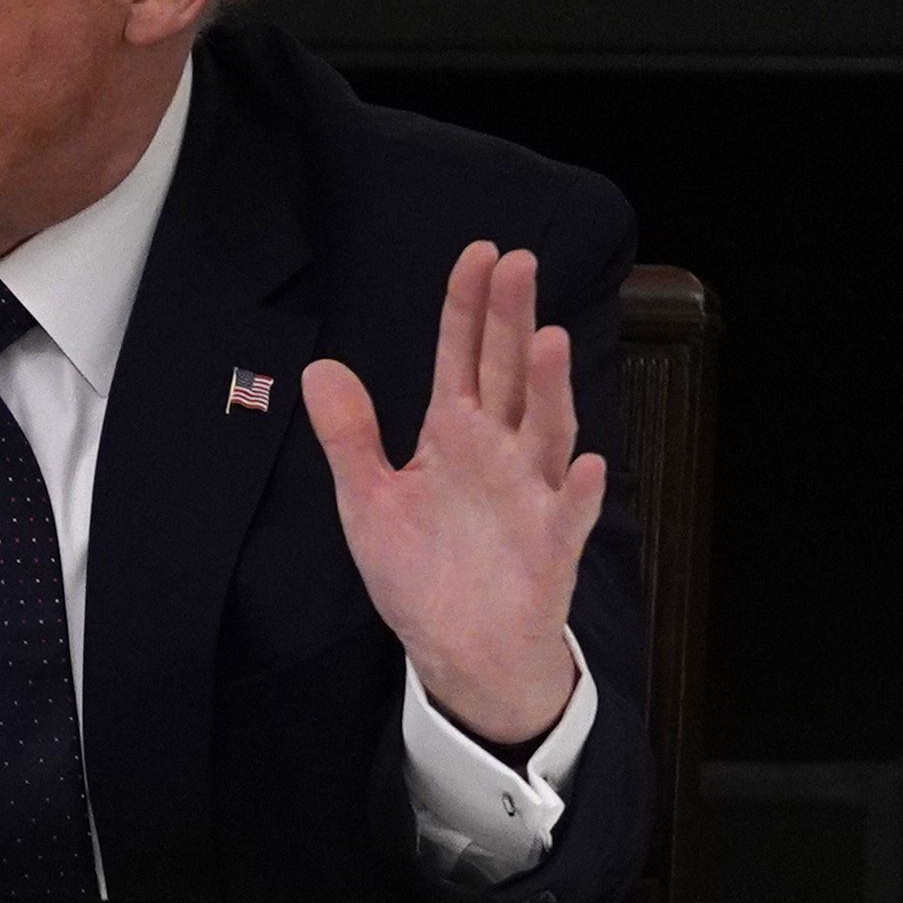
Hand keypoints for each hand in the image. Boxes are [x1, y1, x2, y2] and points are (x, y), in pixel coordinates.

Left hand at [302, 242, 604, 746]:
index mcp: (454, 435)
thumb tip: (319, 368)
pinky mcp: (548, 548)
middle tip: (519, 262)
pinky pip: (566, 516)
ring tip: (549, 340)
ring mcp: (529, 496)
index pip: (461, 358)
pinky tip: (583, 464)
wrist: (458, 649)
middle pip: (508, 375)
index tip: (479, 253)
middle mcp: (498, 453)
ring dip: (549, 390)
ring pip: (545, 432)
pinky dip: (576, 492)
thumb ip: (349, 436)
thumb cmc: (422, 570)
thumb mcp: (368, 499)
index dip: (467, 308)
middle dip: (513, 321)